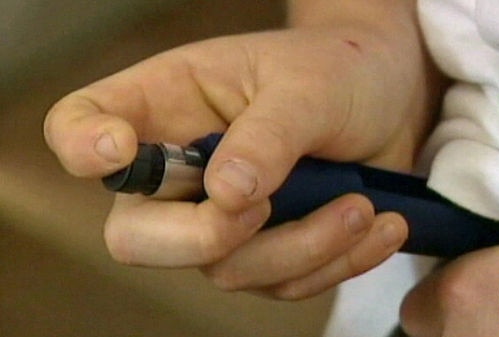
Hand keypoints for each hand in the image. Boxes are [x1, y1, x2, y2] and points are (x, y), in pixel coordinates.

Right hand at [44, 23, 432, 298]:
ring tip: (359, 208)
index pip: (81, 125)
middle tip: (266, 205)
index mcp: (167, 102)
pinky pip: (285, 283)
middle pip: (137, 235)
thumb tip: (226, 196)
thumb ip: (267, 136)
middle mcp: (182, 167)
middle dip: (204, 237)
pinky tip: (381, 227)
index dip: (81, 145)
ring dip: (300, 249)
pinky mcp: (271, 246)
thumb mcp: (308, 87)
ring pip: (226, 270)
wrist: (390, 95)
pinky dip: (336, 263)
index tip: (121, 149)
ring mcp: (223, 215)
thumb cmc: (340, 68)